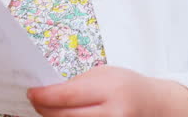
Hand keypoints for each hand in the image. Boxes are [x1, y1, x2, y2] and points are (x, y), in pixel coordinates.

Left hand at [27, 65, 166, 116]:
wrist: (156, 106)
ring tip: (48, 108)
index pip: (67, 96)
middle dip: (44, 108)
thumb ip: (78, 84)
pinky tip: (63, 116)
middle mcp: (113, 114)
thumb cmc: (128, 87)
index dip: (44, 96)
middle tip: (35, 100)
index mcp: (111, 90)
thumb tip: (48, 92)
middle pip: (65, 116)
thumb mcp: (104, 75)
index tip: (32, 92)